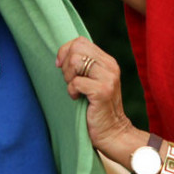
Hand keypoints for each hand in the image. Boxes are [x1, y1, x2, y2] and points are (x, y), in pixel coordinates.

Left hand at [56, 36, 134, 153]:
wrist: (112, 132)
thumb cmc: (96, 108)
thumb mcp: (92, 81)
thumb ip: (84, 66)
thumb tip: (62, 55)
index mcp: (107, 61)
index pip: (80, 41)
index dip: (65, 51)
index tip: (61, 67)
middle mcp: (110, 66)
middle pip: (77, 48)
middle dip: (66, 64)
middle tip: (69, 81)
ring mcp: (108, 78)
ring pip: (76, 61)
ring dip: (68, 77)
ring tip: (74, 90)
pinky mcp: (102, 91)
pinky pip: (76, 82)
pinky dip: (71, 91)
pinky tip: (77, 99)